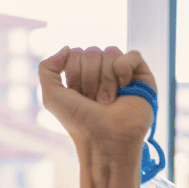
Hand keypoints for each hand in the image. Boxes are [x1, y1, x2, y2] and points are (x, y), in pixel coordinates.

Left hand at [39, 47, 156, 152]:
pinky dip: (124, 69)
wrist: (105, 139)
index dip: (74, 73)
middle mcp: (101, 73)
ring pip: (110, 52)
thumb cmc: (79, 121)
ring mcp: (121, 74)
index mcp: (81, 76)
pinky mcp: (141, 76)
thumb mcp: (52, 96)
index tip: (78, 96)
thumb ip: (47, 68)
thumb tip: (67, 48)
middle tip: (94, 100)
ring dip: (105, 79)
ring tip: (108, 101)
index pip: (75, 53)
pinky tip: (123, 86)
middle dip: (89, 78)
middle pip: (92, 51)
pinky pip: (132, 55)